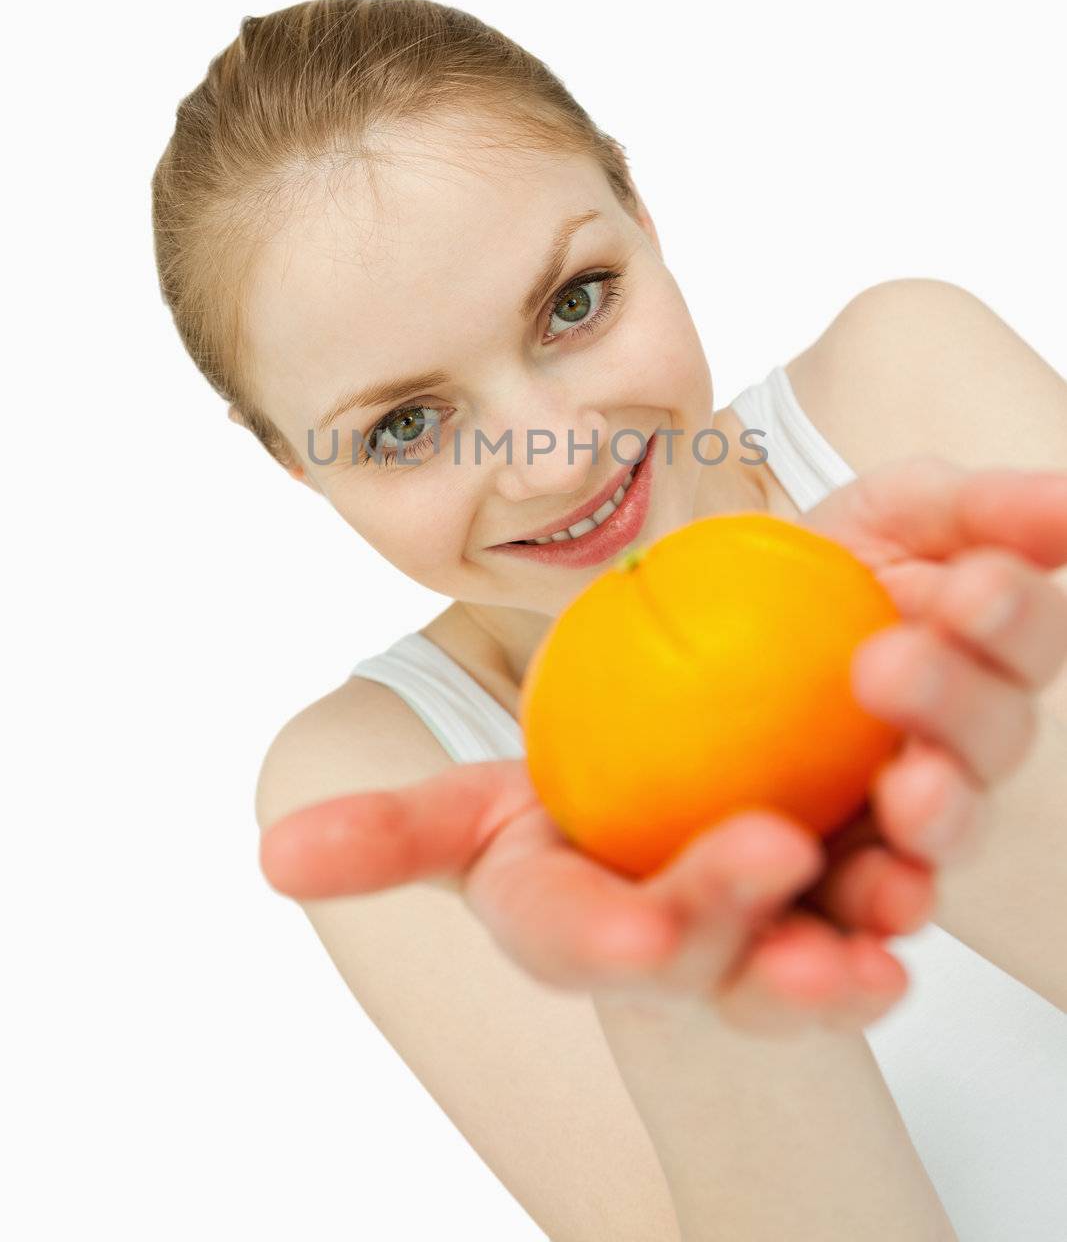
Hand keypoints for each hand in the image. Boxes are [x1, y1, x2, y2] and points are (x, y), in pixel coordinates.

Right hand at [259, 752, 905, 1035]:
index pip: (576, 940)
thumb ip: (388, 841)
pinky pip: (875, 912)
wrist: (654, 835)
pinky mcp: (834, 911)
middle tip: (769, 850)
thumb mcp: (472, 822)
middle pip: (702, 945)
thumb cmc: (560, 837)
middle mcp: (673, 955)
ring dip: (845, 936)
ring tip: (885, 897)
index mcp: (575, 932)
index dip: (603, 937)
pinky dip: (902, 896)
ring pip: (804, 953)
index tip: (636, 928)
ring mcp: (761, 942)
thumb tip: (269, 855)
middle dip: (730, 913)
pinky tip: (924, 868)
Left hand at [793, 455, 1066, 942]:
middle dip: (953, 705)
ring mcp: (902, 823)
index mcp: (983, 653)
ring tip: (907, 799)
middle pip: (991, 740)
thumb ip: (980, 507)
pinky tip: (854, 917)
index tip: (971, 591)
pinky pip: (856, 922)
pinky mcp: (834, 889)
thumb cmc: (810, 579)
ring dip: (935, 819)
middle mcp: (958, 747)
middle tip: (888, 668)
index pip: (1023, 636)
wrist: (693, 653)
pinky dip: (864, 926)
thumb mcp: (887, 517)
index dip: (1008, 617)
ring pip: (941, 836)